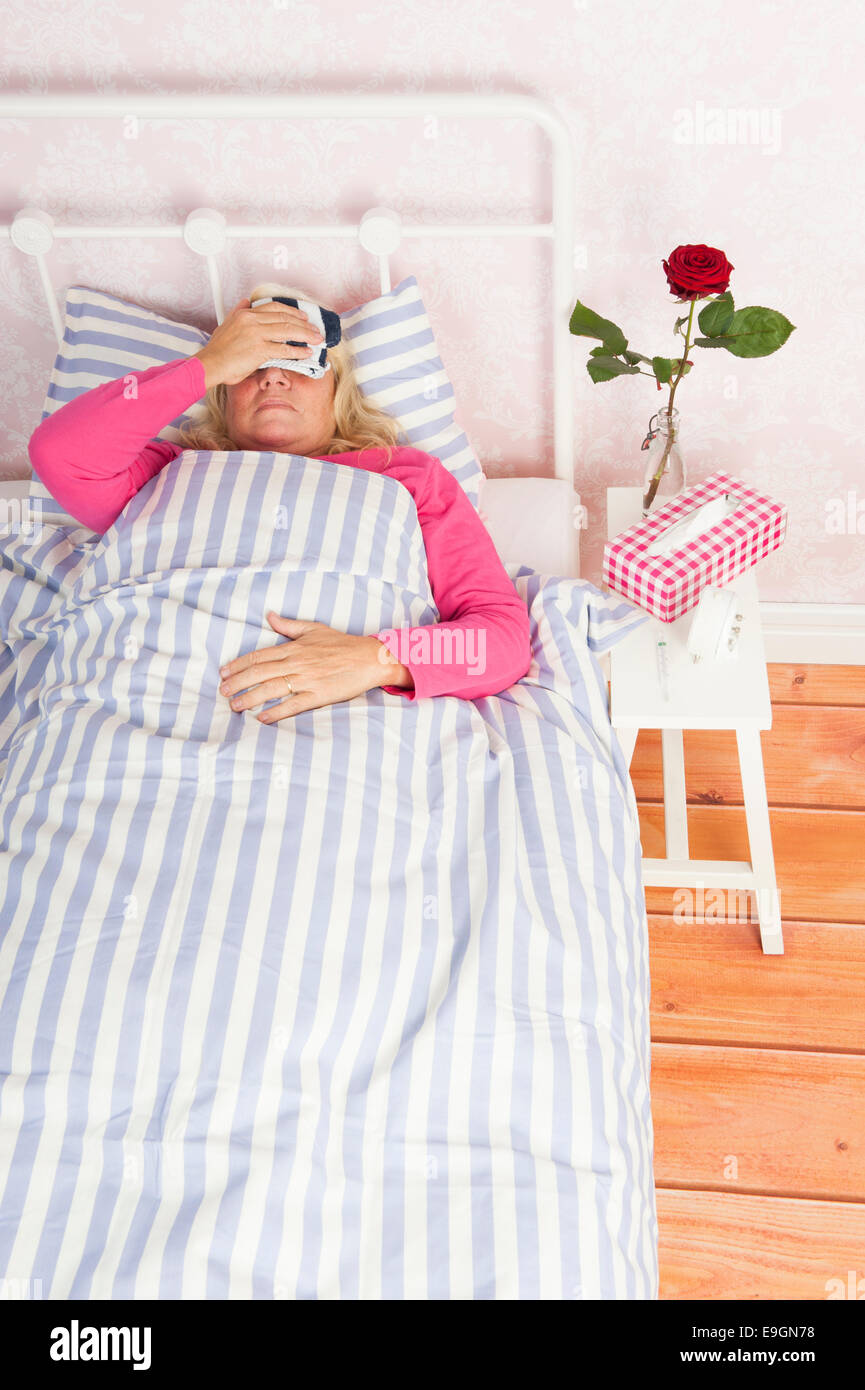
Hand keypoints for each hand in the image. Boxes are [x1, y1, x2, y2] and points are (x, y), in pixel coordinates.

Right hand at [194, 298, 324, 387]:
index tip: (303, 317)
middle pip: (285, 318)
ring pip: (288, 331)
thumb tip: (246, 301)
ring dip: (306, 335)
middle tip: (315, 329)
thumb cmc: (217, 350)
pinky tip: (307, 352)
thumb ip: (238, 312)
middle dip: (304, 324)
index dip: (292, 312)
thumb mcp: (226, 324)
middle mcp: (252, 321)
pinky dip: (298, 351)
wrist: (210, 364)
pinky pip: (284, 349)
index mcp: (245, 314)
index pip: (274, 308)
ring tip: (317, 339)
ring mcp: (256, 335)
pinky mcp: (259, 350)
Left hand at [218, 612, 411, 721]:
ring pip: (272, 688)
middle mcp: (297, 663)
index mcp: (294, 648)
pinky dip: (277, 711)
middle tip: (222, 691)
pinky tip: (262, 717)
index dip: (239, 664)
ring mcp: (307, 679)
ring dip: (250, 698)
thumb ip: (289, 625)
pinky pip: (294, 704)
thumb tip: (270, 616)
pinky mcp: (319, 694)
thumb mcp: (314, 629)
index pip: (259, 656)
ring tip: (235, 706)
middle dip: (238, 682)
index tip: (224, 673)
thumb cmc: (343, 644)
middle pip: (259, 673)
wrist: (370, 658)